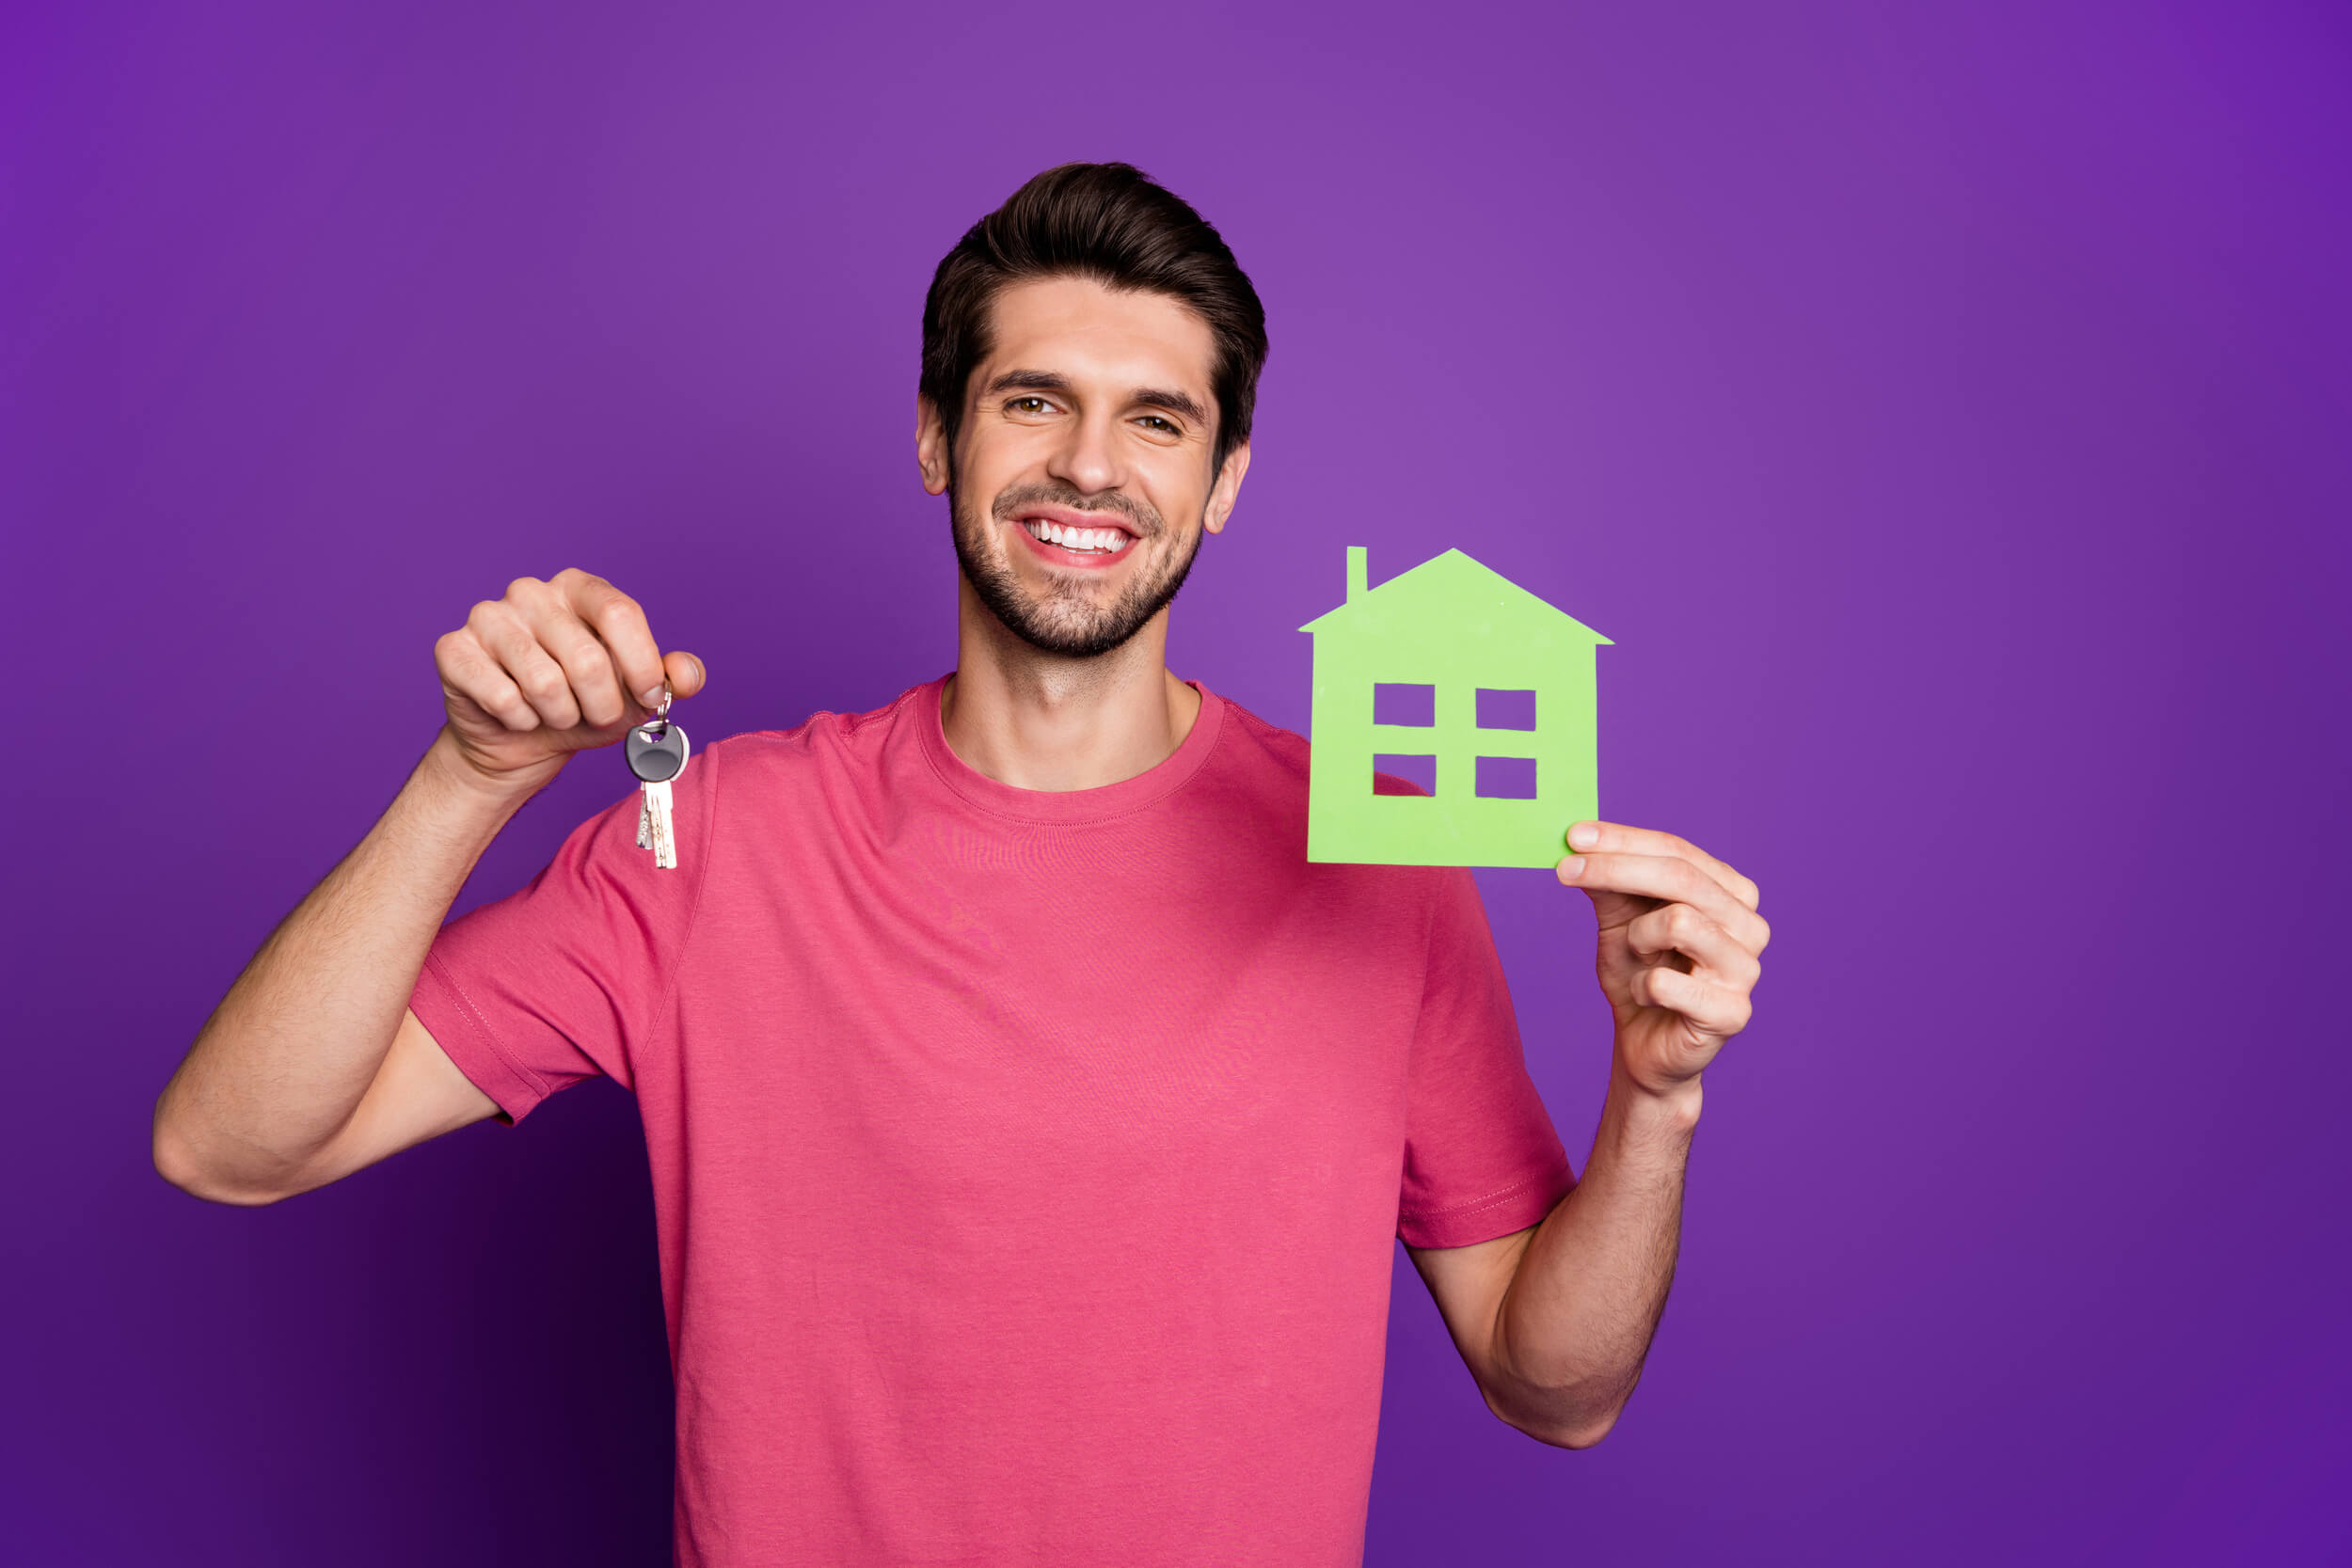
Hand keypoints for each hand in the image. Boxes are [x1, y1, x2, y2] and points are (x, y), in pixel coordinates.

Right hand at [432, 569, 704, 789]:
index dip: (641, 666)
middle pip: (587, 658)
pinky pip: (503, 698)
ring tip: (555, 714)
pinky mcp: (453, 649)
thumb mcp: (635, 695)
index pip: (620, 613)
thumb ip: (670, 679)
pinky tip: (517, 714)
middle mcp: (531, 591)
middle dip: (601, 705)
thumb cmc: (582, 706)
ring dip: (561, 716)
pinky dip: (521, 722)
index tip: (648, 698)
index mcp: (579, 588)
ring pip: (545, 684)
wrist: (520, 742)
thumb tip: (686, 673)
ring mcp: (488, 616)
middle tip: (593, 715)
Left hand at [1557, 821, 1767, 1101]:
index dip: (1623, 840)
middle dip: (1616, 869)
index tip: (1574, 835)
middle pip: (1682, 876)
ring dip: (1637, 937)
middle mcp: (1749, 925)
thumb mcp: (1619, 921)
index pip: (1677, 850)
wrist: (1646, 1047)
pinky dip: (1642, 986)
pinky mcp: (1732, 1013)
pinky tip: (1646, 995)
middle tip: (1565, 871)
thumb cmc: (1640, 976)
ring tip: (1635, 955)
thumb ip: (1610, 884)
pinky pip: (1669, 982)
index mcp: (1730, 893)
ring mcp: (1745, 969)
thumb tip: (1582, 842)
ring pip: (1681, 921)